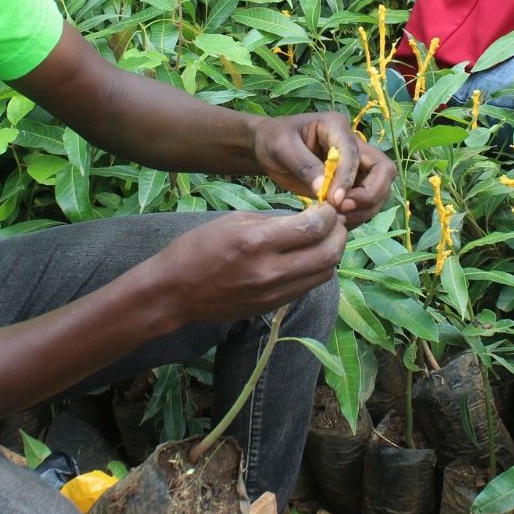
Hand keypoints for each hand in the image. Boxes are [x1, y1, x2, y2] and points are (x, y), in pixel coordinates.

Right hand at [151, 206, 345, 325]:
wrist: (174, 291)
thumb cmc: (197, 248)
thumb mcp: (234, 221)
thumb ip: (273, 220)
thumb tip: (307, 218)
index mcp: (256, 242)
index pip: (313, 228)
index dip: (328, 214)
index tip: (326, 206)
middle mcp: (269, 271)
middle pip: (328, 254)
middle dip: (338, 233)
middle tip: (334, 221)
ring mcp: (273, 293)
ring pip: (324, 273)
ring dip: (332, 252)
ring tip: (325, 238)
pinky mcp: (272, 306)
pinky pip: (308, 286)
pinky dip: (316, 269)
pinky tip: (308, 256)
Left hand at [251, 111, 397, 227]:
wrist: (267, 148)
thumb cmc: (273, 140)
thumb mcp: (282, 148)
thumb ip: (304, 166)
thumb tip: (324, 190)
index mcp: (336, 127)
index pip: (354, 153)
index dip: (348, 177)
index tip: (334, 201)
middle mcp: (353, 144)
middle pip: (383, 170)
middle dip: (370, 194)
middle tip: (342, 210)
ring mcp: (356, 165)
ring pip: (380, 188)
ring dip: (365, 208)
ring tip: (337, 220)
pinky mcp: (351, 183)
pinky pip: (367, 201)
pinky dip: (358, 215)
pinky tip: (337, 223)